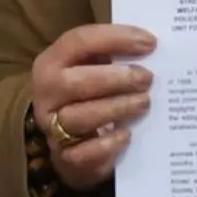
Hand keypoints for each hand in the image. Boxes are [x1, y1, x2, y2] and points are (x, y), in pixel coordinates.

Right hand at [31, 23, 156, 192]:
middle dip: (117, 79)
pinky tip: (127, 134)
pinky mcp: (65, 158)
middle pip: (78, 82)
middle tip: (148, 78)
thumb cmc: (89, 93)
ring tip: (144, 103)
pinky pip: (84, 153)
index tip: (150, 42)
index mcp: (52, 62)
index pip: (80, 41)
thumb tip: (150, 47)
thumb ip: (113, 55)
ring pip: (81, 117)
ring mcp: (52, 128)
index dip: (116, 38)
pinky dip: (108, 143)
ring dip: (117, 108)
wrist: (72, 142)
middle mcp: (46, 94)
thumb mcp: (93, 67)